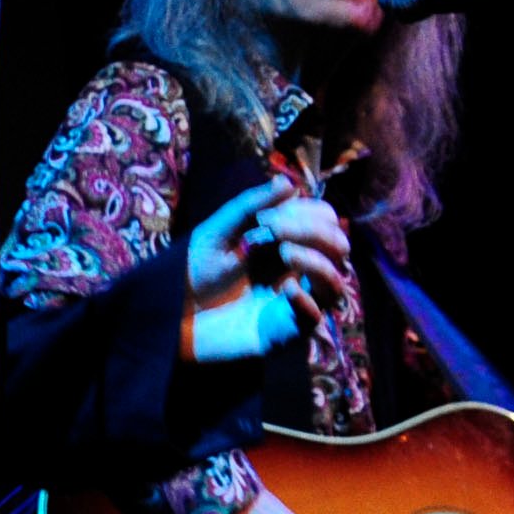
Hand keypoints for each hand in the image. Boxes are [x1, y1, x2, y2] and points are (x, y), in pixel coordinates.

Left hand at [181, 177, 350, 364]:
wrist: (175, 312)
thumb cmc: (197, 269)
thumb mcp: (219, 230)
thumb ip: (251, 206)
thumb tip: (289, 182)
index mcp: (290, 242)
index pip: (326, 220)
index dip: (307, 212)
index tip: (265, 217)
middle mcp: (300, 271)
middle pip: (338, 246)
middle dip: (311, 231)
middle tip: (271, 231)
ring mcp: (297, 302)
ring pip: (335, 281)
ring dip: (315, 260)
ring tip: (284, 252)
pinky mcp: (286, 331)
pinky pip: (314, 318)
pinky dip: (306, 301)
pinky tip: (287, 289)